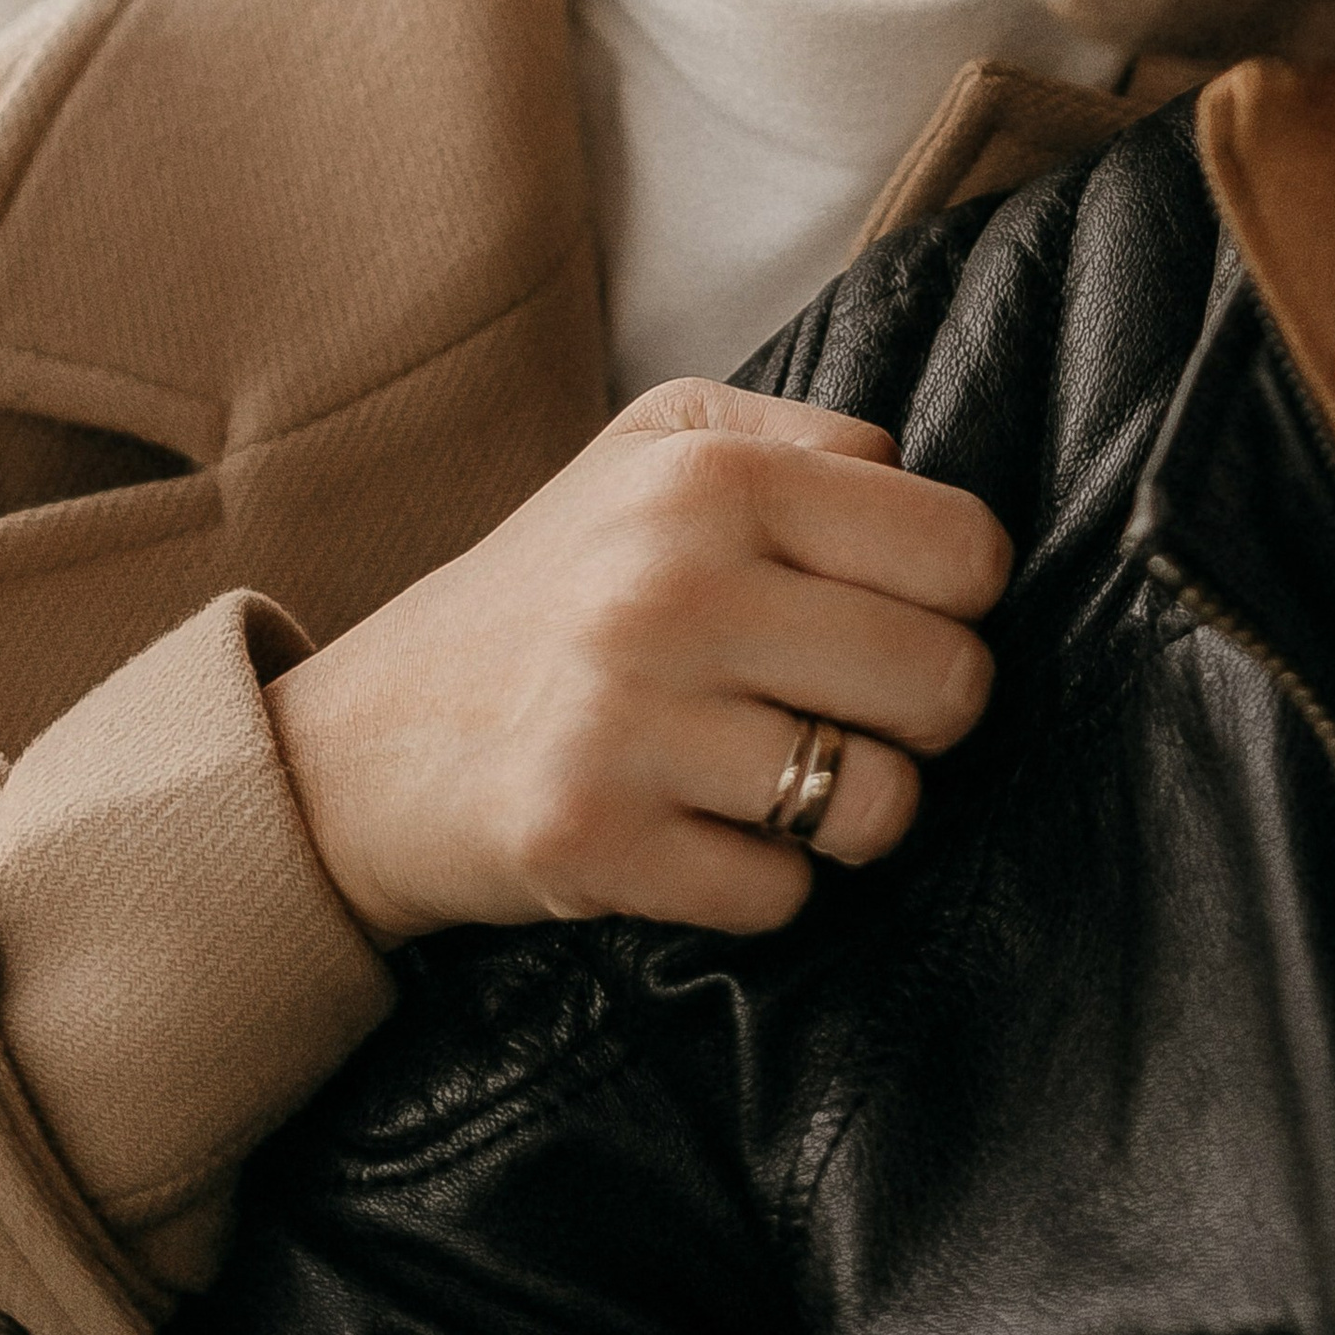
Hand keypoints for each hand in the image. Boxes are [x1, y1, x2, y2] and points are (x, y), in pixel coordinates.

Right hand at [265, 380, 1010, 945]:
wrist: (368, 737)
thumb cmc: (558, 581)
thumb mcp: (660, 445)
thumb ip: (807, 439)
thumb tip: (924, 490)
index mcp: (712, 476)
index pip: (965, 551)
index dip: (958, 597)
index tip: (901, 613)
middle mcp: (673, 587)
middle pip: (947, 683)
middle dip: (927, 713)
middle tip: (854, 709)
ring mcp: (629, 720)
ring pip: (880, 804)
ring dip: (853, 810)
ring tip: (788, 776)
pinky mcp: (593, 842)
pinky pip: (782, 895)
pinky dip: (762, 880)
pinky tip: (702, 831)